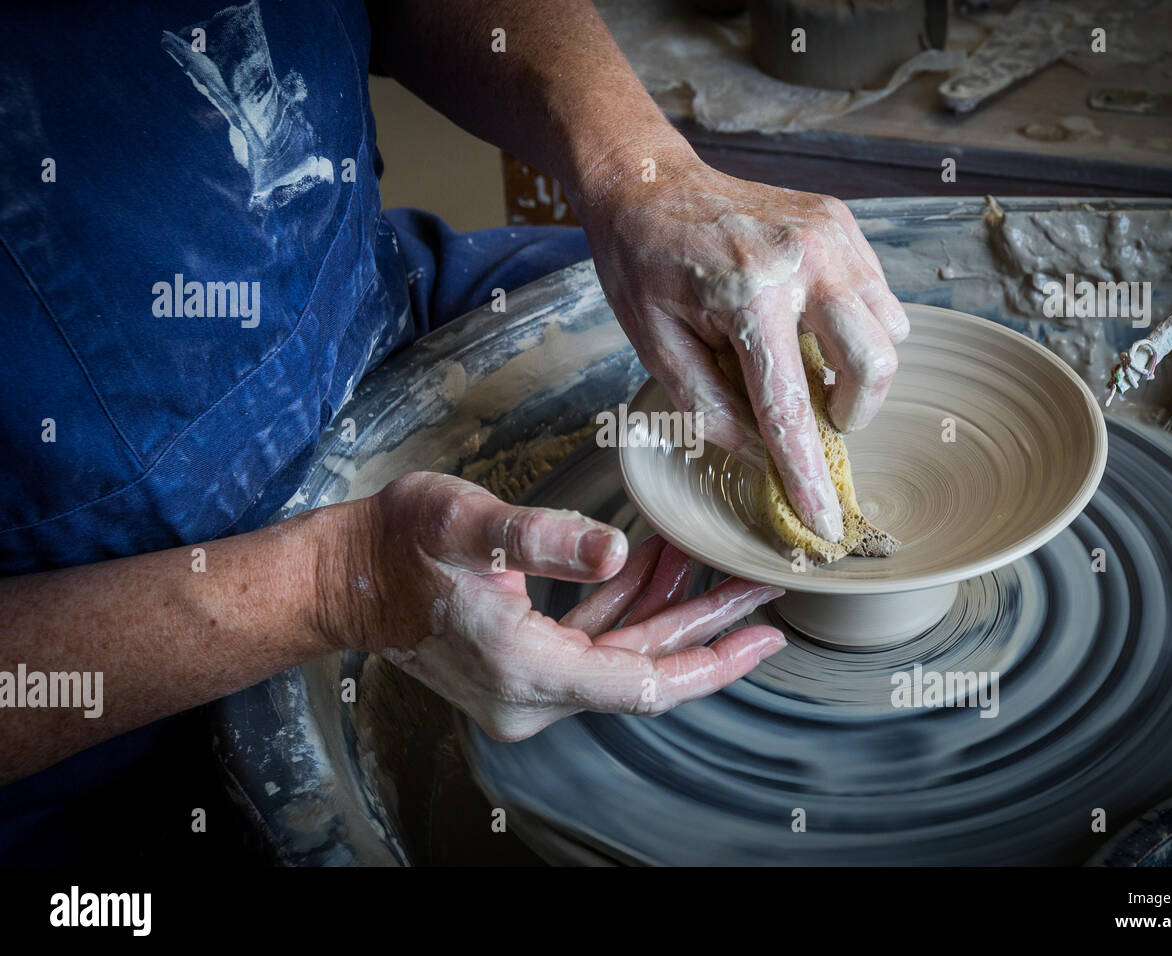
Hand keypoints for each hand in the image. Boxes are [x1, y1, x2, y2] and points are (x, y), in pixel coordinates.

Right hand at [324, 473, 785, 740]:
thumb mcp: (468, 524)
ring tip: (709, 561)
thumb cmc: (395, 545)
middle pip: (643, 669)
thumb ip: (544, 538)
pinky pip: (591, 640)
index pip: (644, 682)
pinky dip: (625, 603)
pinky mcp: (522, 664)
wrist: (342, 575)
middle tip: (756, 586)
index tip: (765, 636)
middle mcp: (531, 696)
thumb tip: (617, 547)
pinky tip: (652, 561)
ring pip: (621, 652)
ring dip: (666, 608)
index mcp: (526, 671)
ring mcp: (526, 685)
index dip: (711, 661)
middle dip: (703, 626)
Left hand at [578, 156, 907, 542]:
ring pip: (889, 331)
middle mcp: (804, 261)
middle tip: (814, 417)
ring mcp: (831, 236)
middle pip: (874, 366)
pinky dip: (858, 326)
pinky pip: (879, 295)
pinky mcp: (842, 223)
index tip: (825, 523)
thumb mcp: (654, 345)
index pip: (790, 407)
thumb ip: (708, 408)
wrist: (648, 182)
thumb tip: (761, 458)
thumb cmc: (642, 263)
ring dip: (860, 368)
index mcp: (748, 295)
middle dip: (851, 413)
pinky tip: (809, 321)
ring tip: (807, 364)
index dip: (808, 475)